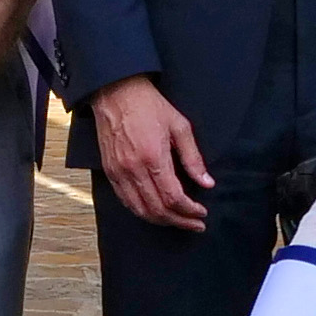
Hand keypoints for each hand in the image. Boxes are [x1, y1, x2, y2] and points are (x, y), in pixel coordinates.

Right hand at [91, 77, 214, 231]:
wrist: (116, 92)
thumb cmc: (148, 105)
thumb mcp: (180, 126)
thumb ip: (193, 158)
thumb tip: (206, 182)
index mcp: (153, 157)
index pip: (173, 197)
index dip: (190, 211)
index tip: (201, 213)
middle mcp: (134, 169)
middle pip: (157, 210)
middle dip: (179, 221)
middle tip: (195, 224)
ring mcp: (119, 172)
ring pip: (140, 210)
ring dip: (161, 221)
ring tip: (177, 221)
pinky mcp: (109, 171)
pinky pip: (125, 200)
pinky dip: (141, 211)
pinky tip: (155, 211)